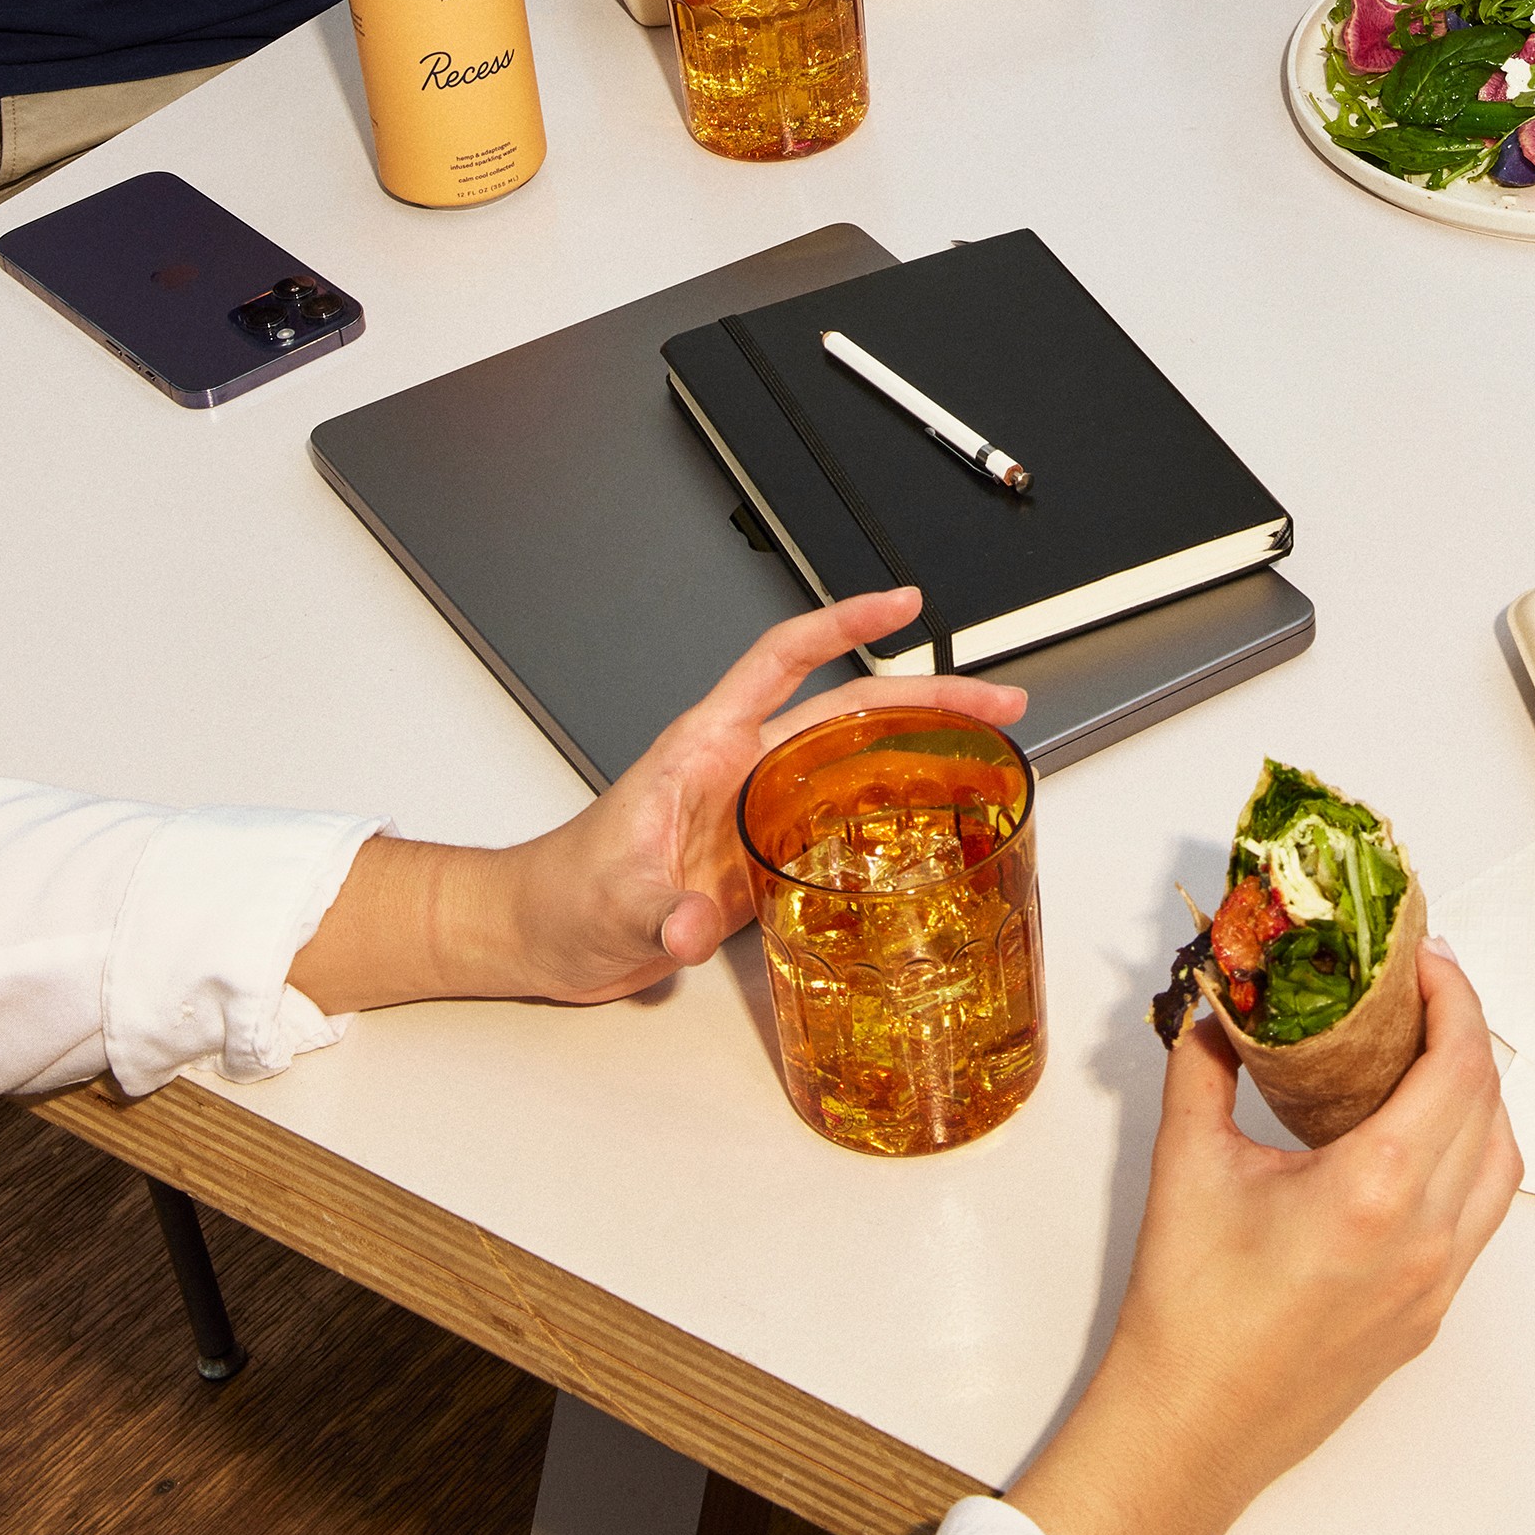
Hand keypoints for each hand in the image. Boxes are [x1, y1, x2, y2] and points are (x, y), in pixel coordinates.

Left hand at [287, 591, 1023, 1014]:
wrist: (539, 934)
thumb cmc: (562, 895)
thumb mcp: (610, 904)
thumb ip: (655, 912)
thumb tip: (692, 925)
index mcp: (706, 748)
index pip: (784, 659)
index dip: (843, 623)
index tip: (901, 601)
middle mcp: (740, 769)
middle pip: (848, 708)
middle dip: (927, 692)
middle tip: (995, 699)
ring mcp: (757, 811)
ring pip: (858, 761)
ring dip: (923, 749)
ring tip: (988, 751)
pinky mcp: (763, 857)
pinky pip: (845, 822)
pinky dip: (896, 815)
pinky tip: (936, 826)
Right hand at [1007, 942, 1520, 1534]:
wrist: (1189, 1431)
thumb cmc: (1186, 1310)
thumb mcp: (1185, 1160)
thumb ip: (1205, 1065)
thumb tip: (1218, 1007)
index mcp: (1377, 1189)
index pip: (1459, 1065)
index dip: (1455, 998)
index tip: (1424, 958)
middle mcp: (1427, 1238)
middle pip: (1490, 1105)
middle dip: (1465, 1033)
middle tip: (1419, 992)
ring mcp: (1437, 1286)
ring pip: (1501, 1166)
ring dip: (1479, 1100)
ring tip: (1425, 1059)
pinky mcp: (1428, 1319)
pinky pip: (1478, 1219)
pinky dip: (1468, 1160)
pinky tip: (1416, 1141)